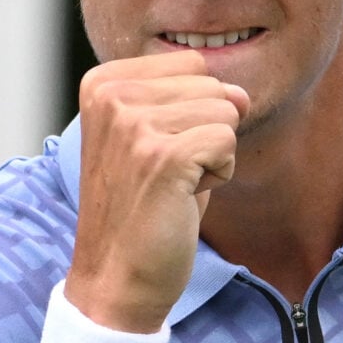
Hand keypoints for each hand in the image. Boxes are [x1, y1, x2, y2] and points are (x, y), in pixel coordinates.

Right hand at [67, 50, 247, 332]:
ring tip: (171, 187)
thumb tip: (241, 93)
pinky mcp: (162, 154)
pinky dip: (218, 175)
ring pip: (225, 113)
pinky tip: (182, 199)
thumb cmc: (140, 211)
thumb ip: (196, 103)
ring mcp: (133, 123)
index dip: (191, 112)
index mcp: (101, 82)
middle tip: (163, 176)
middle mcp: (111, 95)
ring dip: (212, 156)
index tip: (154, 153)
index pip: (191, 64)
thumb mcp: (159, 141)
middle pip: (211, 85)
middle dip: (204, 134)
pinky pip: (228, 142)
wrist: (115, 278)